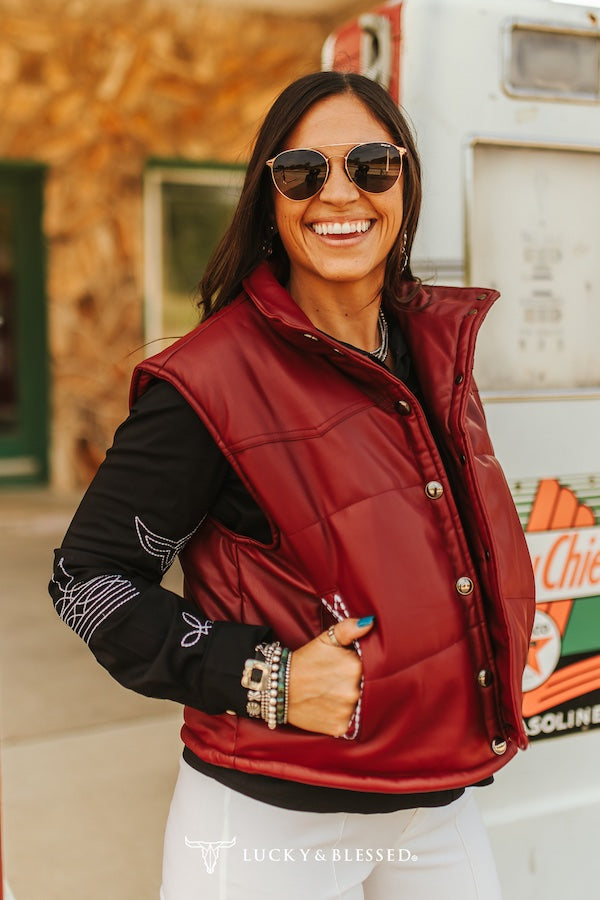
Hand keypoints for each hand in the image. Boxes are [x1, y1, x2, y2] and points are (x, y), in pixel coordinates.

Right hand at [287, 617, 374, 736]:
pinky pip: (348, 722)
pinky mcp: (339, 727)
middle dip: (353, 684)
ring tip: (331, 694)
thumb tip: (369, 623)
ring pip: (357, 705)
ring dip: (347, 701)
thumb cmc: (305, 661)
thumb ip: (349, 629)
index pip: (370, 668)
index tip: (343, 669)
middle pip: (364, 687)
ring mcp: (347, 711)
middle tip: (335, 682)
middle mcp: (354, 690)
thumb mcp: (326, 639)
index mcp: (355, 667)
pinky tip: (328, 707)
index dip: (356, 668)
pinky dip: (341, 715)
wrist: (279, 686)